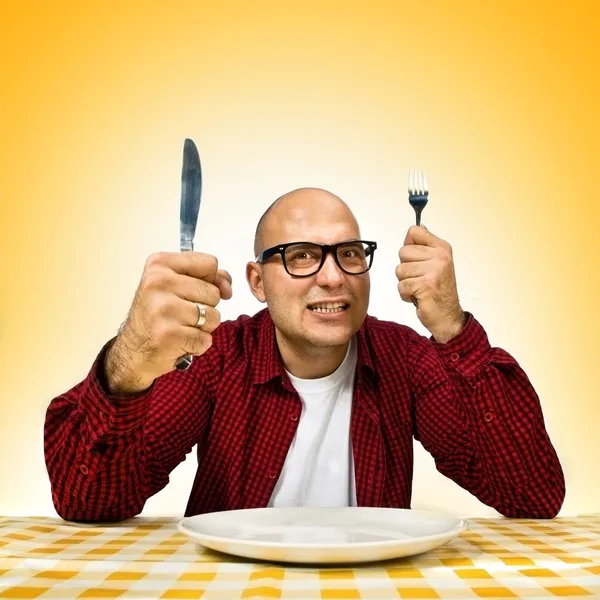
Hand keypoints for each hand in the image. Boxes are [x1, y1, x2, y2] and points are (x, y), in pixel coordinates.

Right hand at [104, 252, 231, 393]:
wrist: (133, 351)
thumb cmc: (158, 316)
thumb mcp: (175, 285)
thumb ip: (206, 278)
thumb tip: (227, 285)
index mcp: (159, 264)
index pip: (210, 263)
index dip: (212, 280)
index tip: (197, 292)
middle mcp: (158, 283)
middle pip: (214, 292)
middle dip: (206, 307)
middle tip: (181, 315)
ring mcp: (163, 309)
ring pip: (213, 316)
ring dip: (203, 327)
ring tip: (181, 328)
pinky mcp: (169, 335)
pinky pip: (205, 339)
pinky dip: (197, 345)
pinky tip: (180, 342)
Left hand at [396, 226, 465, 342]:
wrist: (448, 317)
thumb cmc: (439, 291)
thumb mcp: (435, 263)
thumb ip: (424, 246)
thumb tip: (417, 228)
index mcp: (442, 248)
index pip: (414, 232)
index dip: (409, 247)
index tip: (418, 259)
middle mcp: (440, 257)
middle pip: (403, 252)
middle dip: (406, 268)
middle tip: (420, 278)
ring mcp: (434, 270)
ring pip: (400, 270)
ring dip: (405, 282)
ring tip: (419, 288)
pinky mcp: (426, 285)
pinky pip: (401, 285)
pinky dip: (405, 294)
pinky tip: (418, 296)